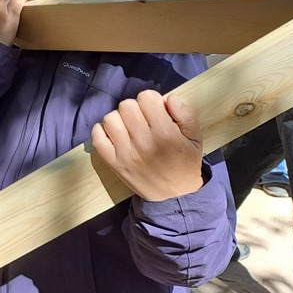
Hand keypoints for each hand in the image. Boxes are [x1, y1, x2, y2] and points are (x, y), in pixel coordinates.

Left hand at [90, 91, 204, 201]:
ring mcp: (125, 153)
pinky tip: (113, 134)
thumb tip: (170, 98)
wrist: (173, 195)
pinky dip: (101, 131)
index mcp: (166, 133)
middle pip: (126, 106)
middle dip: (135, 108)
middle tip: (141, 120)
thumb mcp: (196, 138)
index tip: (154, 111)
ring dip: (118, 119)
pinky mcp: (113, 163)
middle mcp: (144, 142)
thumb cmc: (185, 163)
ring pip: (110, 118)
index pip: (146, 98)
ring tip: (128, 128)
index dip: (151, 101)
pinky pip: (97, 138)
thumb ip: (186, 115)